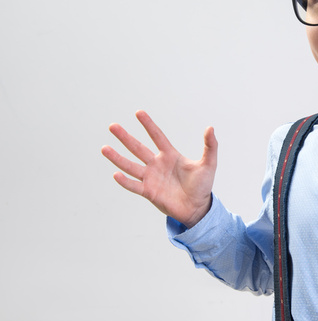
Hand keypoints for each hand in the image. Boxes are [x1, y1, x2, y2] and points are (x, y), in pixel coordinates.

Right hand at [101, 110, 217, 227]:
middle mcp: (157, 165)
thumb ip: (210, 146)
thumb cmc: (202, 185)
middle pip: (138, 148)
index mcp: (170, 155)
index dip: (148, 125)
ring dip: (117, 158)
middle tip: (112, 126)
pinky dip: (125, 181)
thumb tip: (210, 127)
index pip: (157, 136)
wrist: (198, 207)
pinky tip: (116, 174)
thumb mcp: (209, 164)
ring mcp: (151, 178)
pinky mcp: (149, 192)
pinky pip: (134, 186)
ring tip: (104, 148)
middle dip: (125, 137)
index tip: (139, 113)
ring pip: (131, 166)